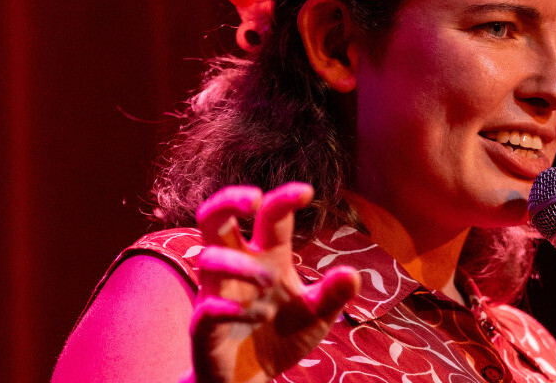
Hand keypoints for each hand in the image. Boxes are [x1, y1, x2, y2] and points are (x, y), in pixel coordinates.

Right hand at [183, 183, 360, 382]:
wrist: (251, 380)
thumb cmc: (281, 338)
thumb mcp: (316, 316)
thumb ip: (332, 295)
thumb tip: (351, 273)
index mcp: (267, 257)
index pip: (270, 217)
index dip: (284, 198)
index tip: (307, 192)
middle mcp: (237, 266)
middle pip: (214, 217)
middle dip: (229, 199)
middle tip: (254, 200)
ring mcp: (216, 293)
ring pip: (209, 258)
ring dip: (240, 265)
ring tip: (269, 283)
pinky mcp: (204, 324)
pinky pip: (208, 306)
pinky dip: (234, 308)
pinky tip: (260, 316)